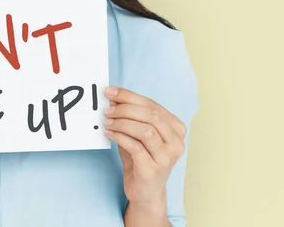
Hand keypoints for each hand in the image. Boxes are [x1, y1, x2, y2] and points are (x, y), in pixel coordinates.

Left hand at [103, 87, 185, 207]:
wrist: (145, 191)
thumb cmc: (141, 157)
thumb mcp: (136, 132)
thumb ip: (129, 115)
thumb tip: (112, 97)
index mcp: (176, 129)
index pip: (153, 105)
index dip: (130, 96)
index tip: (110, 91)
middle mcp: (176, 143)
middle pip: (152, 116)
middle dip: (125, 108)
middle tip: (107, 109)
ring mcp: (167, 158)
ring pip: (146, 131)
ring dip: (122, 123)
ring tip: (107, 122)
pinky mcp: (153, 170)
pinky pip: (136, 147)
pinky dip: (120, 137)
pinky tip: (109, 134)